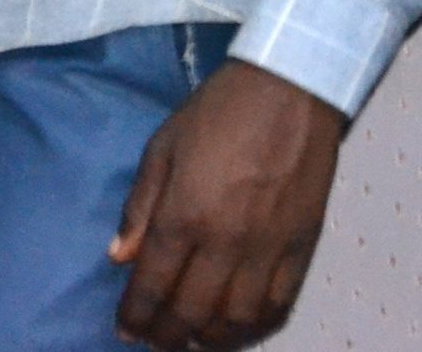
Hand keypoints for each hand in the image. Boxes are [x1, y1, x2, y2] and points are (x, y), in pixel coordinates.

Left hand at [111, 58, 343, 349]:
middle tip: (153, 341)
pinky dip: (255, 326)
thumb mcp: (161, 149)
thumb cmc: (215, 114)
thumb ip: (140, 208)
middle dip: (167, 334)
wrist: (288, 93)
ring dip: (210, 337)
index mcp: (185, 213)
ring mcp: (268, 249)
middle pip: (192, 310)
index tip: (124, 331)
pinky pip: (278, 305)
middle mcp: (226, 241)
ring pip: (237, 318)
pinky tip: (237, 328)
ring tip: (190, 340)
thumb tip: (119, 257)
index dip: (136, 315)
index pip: (153, 282)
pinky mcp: (302, 248)